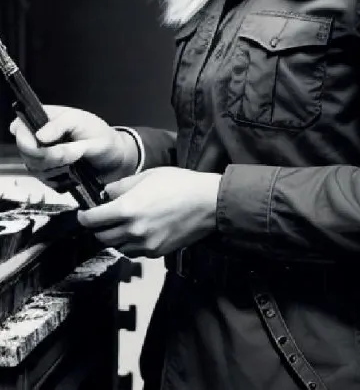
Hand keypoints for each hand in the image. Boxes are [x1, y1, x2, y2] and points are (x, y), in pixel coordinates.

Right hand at [9, 105, 133, 188]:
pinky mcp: (51, 173)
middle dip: (44, 158)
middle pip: (25, 151)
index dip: (25, 139)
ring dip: (54, 169)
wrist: (116, 159)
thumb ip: (63, 128)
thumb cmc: (103, 137)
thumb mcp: (86, 125)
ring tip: (74, 163)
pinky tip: (72, 174)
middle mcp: (42, 136)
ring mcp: (45, 156)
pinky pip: (44, 180)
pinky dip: (57, 180)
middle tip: (66, 157)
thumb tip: (39, 136)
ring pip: (33, 167)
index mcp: (48, 118)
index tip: (39, 148)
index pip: (22, 126)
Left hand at [77, 166, 221, 257]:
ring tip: (118, 225)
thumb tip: (106, 193)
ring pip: (116, 247)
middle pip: (101, 237)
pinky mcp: (156, 252)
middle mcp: (133, 230)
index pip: (93, 220)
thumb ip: (121, 186)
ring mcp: (145, 244)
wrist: (207, 203)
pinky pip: (134, 252)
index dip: (84, 217)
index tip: (83, 214)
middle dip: (96, 228)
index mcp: (128, 208)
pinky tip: (135, 232)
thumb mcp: (147, 175)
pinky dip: (129, 244)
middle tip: (99, 219)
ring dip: (113, 237)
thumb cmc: (180, 184)